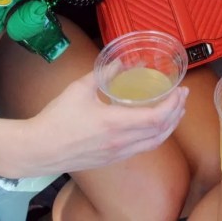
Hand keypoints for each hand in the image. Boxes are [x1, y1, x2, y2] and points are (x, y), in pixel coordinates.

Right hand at [19, 72, 186, 176]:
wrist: (39, 149)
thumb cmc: (56, 119)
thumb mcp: (79, 88)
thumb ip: (103, 73)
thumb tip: (120, 61)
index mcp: (115, 123)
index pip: (157, 117)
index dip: (173, 105)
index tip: (180, 91)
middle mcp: (121, 142)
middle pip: (161, 131)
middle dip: (177, 113)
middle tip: (182, 96)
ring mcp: (117, 153)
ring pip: (154, 143)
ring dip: (170, 127)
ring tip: (175, 111)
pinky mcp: (112, 159)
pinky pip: (142, 149)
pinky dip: (156, 137)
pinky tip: (154, 126)